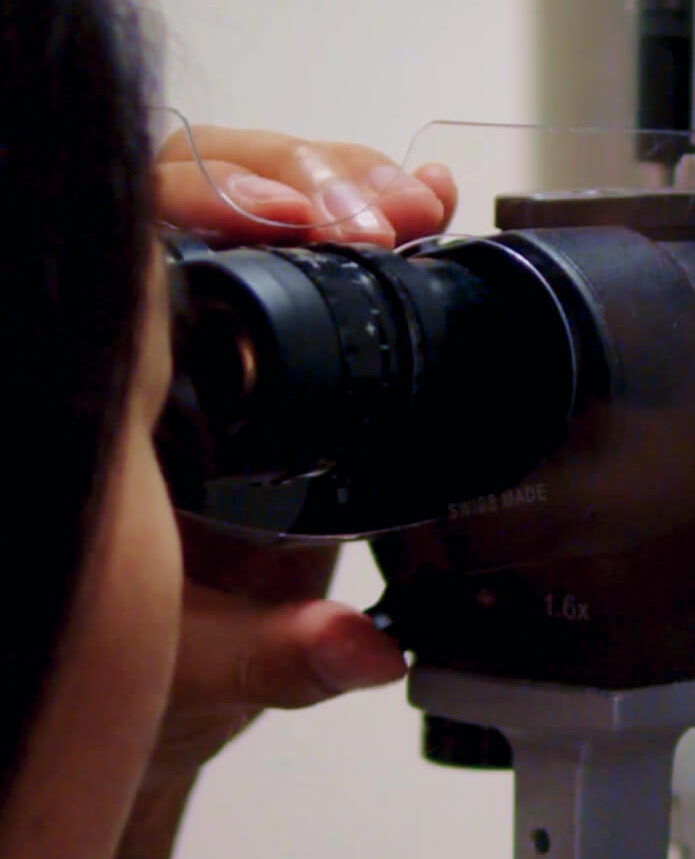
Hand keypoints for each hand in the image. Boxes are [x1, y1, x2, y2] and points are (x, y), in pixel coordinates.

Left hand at [145, 128, 448, 790]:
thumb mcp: (195, 664)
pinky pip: (301, 241)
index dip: (217, 201)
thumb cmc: (141, 654)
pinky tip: (421, 208)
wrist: (138, 676)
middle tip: (377, 218)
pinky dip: (362, 208)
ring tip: (413, 207)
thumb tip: (363, 645)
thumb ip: (273, 655)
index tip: (299, 224)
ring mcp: (204, 327)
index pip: (135, 232)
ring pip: (250, 189)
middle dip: (302, 181)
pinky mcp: (261, 338)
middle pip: (198, 184)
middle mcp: (146, 338)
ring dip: (341, 184)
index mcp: (110, 386)